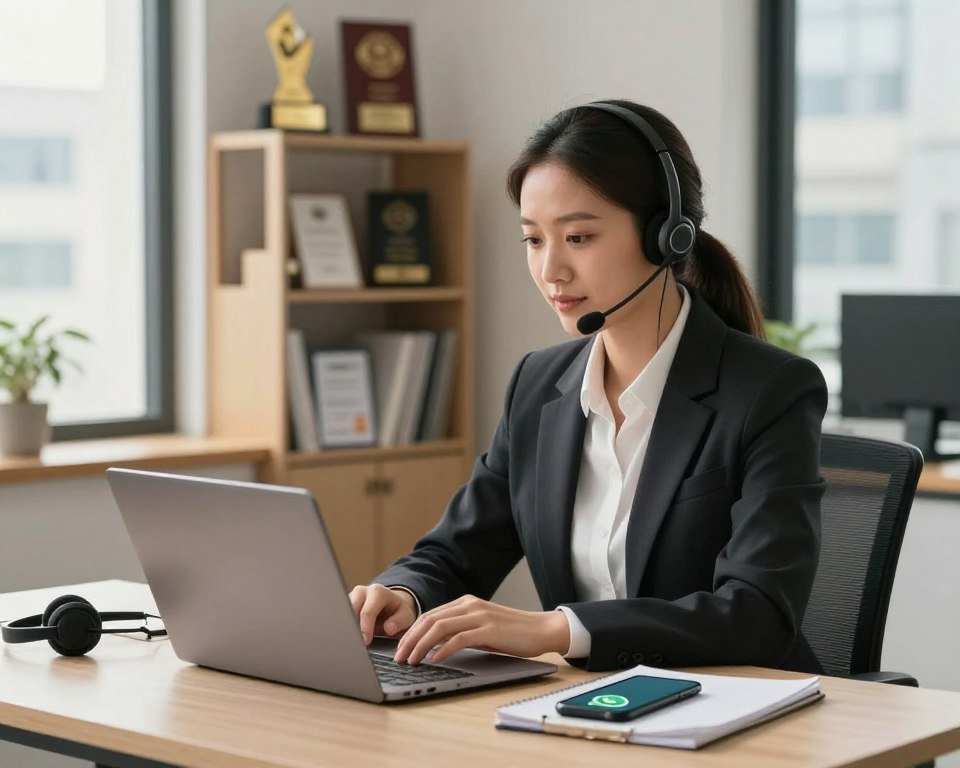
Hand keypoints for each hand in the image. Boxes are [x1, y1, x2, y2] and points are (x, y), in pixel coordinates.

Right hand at [348, 584, 417, 645]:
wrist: (393, 604)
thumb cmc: (399, 611)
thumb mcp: (406, 615)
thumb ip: (399, 621)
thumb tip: (388, 628)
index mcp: (377, 592)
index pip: (367, 612)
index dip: (365, 629)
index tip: (365, 643)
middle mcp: (362, 592)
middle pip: (350, 611)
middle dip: (351, 628)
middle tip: (353, 645)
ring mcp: (351, 597)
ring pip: (342, 613)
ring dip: (344, 628)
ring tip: (348, 643)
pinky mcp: (345, 605)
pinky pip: (340, 616)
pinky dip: (342, 628)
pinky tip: (345, 638)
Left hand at [393, 595, 569, 665]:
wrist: (542, 630)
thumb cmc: (512, 633)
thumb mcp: (482, 629)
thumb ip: (461, 632)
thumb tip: (435, 646)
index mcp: (465, 603)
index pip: (430, 616)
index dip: (411, 632)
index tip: (400, 649)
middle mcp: (470, 606)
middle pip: (429, 620)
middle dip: (410, 639)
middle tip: (399, 657)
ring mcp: (479, 616)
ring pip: (440, 627)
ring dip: (421, 645)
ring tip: (411, 661)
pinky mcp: (489, 629)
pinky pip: (459, 638)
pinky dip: (443, 649)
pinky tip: (434, 660)